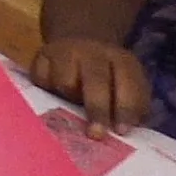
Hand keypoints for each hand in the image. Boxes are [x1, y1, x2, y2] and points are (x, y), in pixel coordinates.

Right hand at [32, 36, 158, 134]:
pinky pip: (42, 80)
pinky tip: (53, 90)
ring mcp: (66, 51)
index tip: (121, 131)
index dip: (125, 109)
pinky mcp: (42, 54)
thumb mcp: (128, 87)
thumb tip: (124, 131)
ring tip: (72, 101)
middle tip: (95, 134)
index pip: (128, 85)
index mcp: (123, 61)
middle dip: (97, 109)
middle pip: (96, 81)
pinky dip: (47, 89)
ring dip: (68, 98)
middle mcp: (94, 52)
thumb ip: (133, 108)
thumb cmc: (109, 77)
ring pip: (65, 82)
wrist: (81, 42)